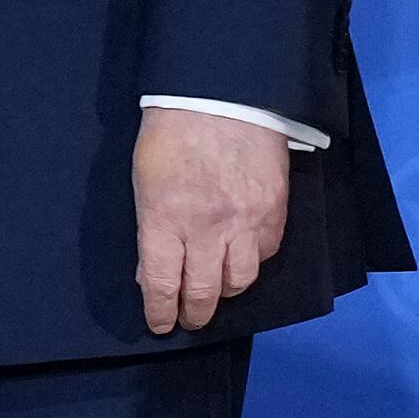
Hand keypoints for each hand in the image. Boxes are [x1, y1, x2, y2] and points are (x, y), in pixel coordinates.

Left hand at [134, 111, 289, 336]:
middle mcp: (205, 229)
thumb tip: (153, 268)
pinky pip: (265, 253)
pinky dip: (252, 260)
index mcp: (164, 220)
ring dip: (225, 289)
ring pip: (239, 280)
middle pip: (202, 293)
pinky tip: (242, 255)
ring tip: (217, 286)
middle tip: (190, 318)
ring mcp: (244, 222)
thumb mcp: (144, 182)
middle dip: (194, 313)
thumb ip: (150, 228)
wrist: (221, 94)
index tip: (160, 323)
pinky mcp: (274, 211)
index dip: (160, 312)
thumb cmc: (172, 133)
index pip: (161, 285)